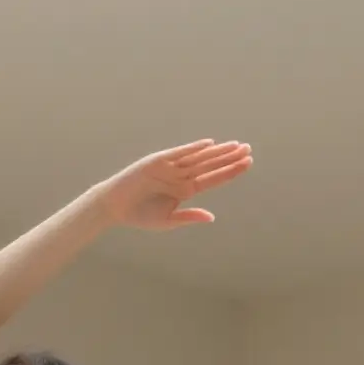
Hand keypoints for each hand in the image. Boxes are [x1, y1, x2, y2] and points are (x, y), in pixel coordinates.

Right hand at [99, 139, 252, 229]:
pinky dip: (192, 148)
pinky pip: (178, 153)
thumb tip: (211, 217)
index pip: (213, 179)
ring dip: (216, 151)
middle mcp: (181, 176)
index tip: (248, 164)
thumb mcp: (167, 220)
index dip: (230, 171)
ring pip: (199, 157)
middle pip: (210, 164)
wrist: (115, 207)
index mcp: (186, 190)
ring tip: (235, 145)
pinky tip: (208, 144)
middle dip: (229, 157)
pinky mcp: (157, 161)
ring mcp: (170, 167)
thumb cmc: (140, 215)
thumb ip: (189, 217)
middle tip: (248, 149)